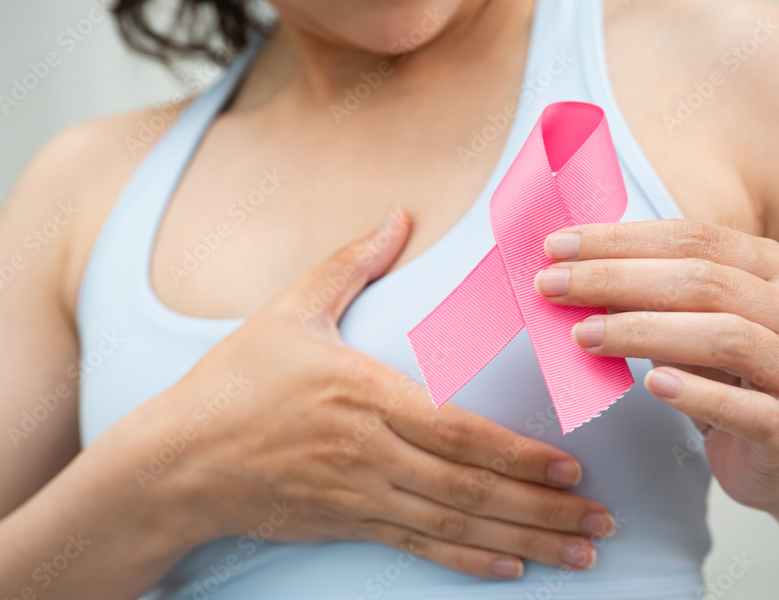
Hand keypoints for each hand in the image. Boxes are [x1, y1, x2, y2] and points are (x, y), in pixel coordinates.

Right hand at [129, 211, 613, 579]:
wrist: (176, 461)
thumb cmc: (234, 381)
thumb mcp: (290, 311)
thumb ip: (350, 264)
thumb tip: (397, 215)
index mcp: (363, 393)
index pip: (456, 431)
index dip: (517, 455)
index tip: (571, 468)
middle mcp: (368, 451)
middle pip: (469, 489)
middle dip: (543, 509)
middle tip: (602, 524)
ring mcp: (358, 494)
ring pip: (453, 524)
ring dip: (522, 540)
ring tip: (579, 554)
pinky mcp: (345, 523)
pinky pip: (415, 546)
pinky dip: (466, 561)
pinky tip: (510, 569)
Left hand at [534, 219, 778, 510]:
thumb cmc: (731, 377)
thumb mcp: (697, 321)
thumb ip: (652, 291)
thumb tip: (569, 268)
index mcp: (777, 268)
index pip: (692, 237)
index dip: (620, 239)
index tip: (555, 247)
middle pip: (703, 281)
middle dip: (617, 280)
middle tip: (552, 287)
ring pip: (724, 337)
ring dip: (644, 332)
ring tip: (583, 335)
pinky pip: (743, 408)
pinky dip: (694, 393)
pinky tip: (650, 385)